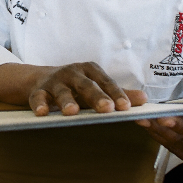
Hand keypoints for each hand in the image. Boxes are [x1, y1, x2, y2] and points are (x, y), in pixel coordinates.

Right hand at [29, 61, 146, 115]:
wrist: (39, 79)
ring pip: (62, 92)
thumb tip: (144, 100)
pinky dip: (40, 104)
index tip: (127, 107)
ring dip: (66, 101)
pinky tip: (43, 113)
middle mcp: (72, 73)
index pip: (106, 82)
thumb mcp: (95, 86)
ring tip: (72, 112)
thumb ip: (118, 94)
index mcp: (89, 70)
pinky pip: (38, 97)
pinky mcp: (38, 90)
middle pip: (86, 85)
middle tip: (107, 109)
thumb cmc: (74, 85)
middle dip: (96, 97)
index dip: (116, 94)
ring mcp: (55, 81)